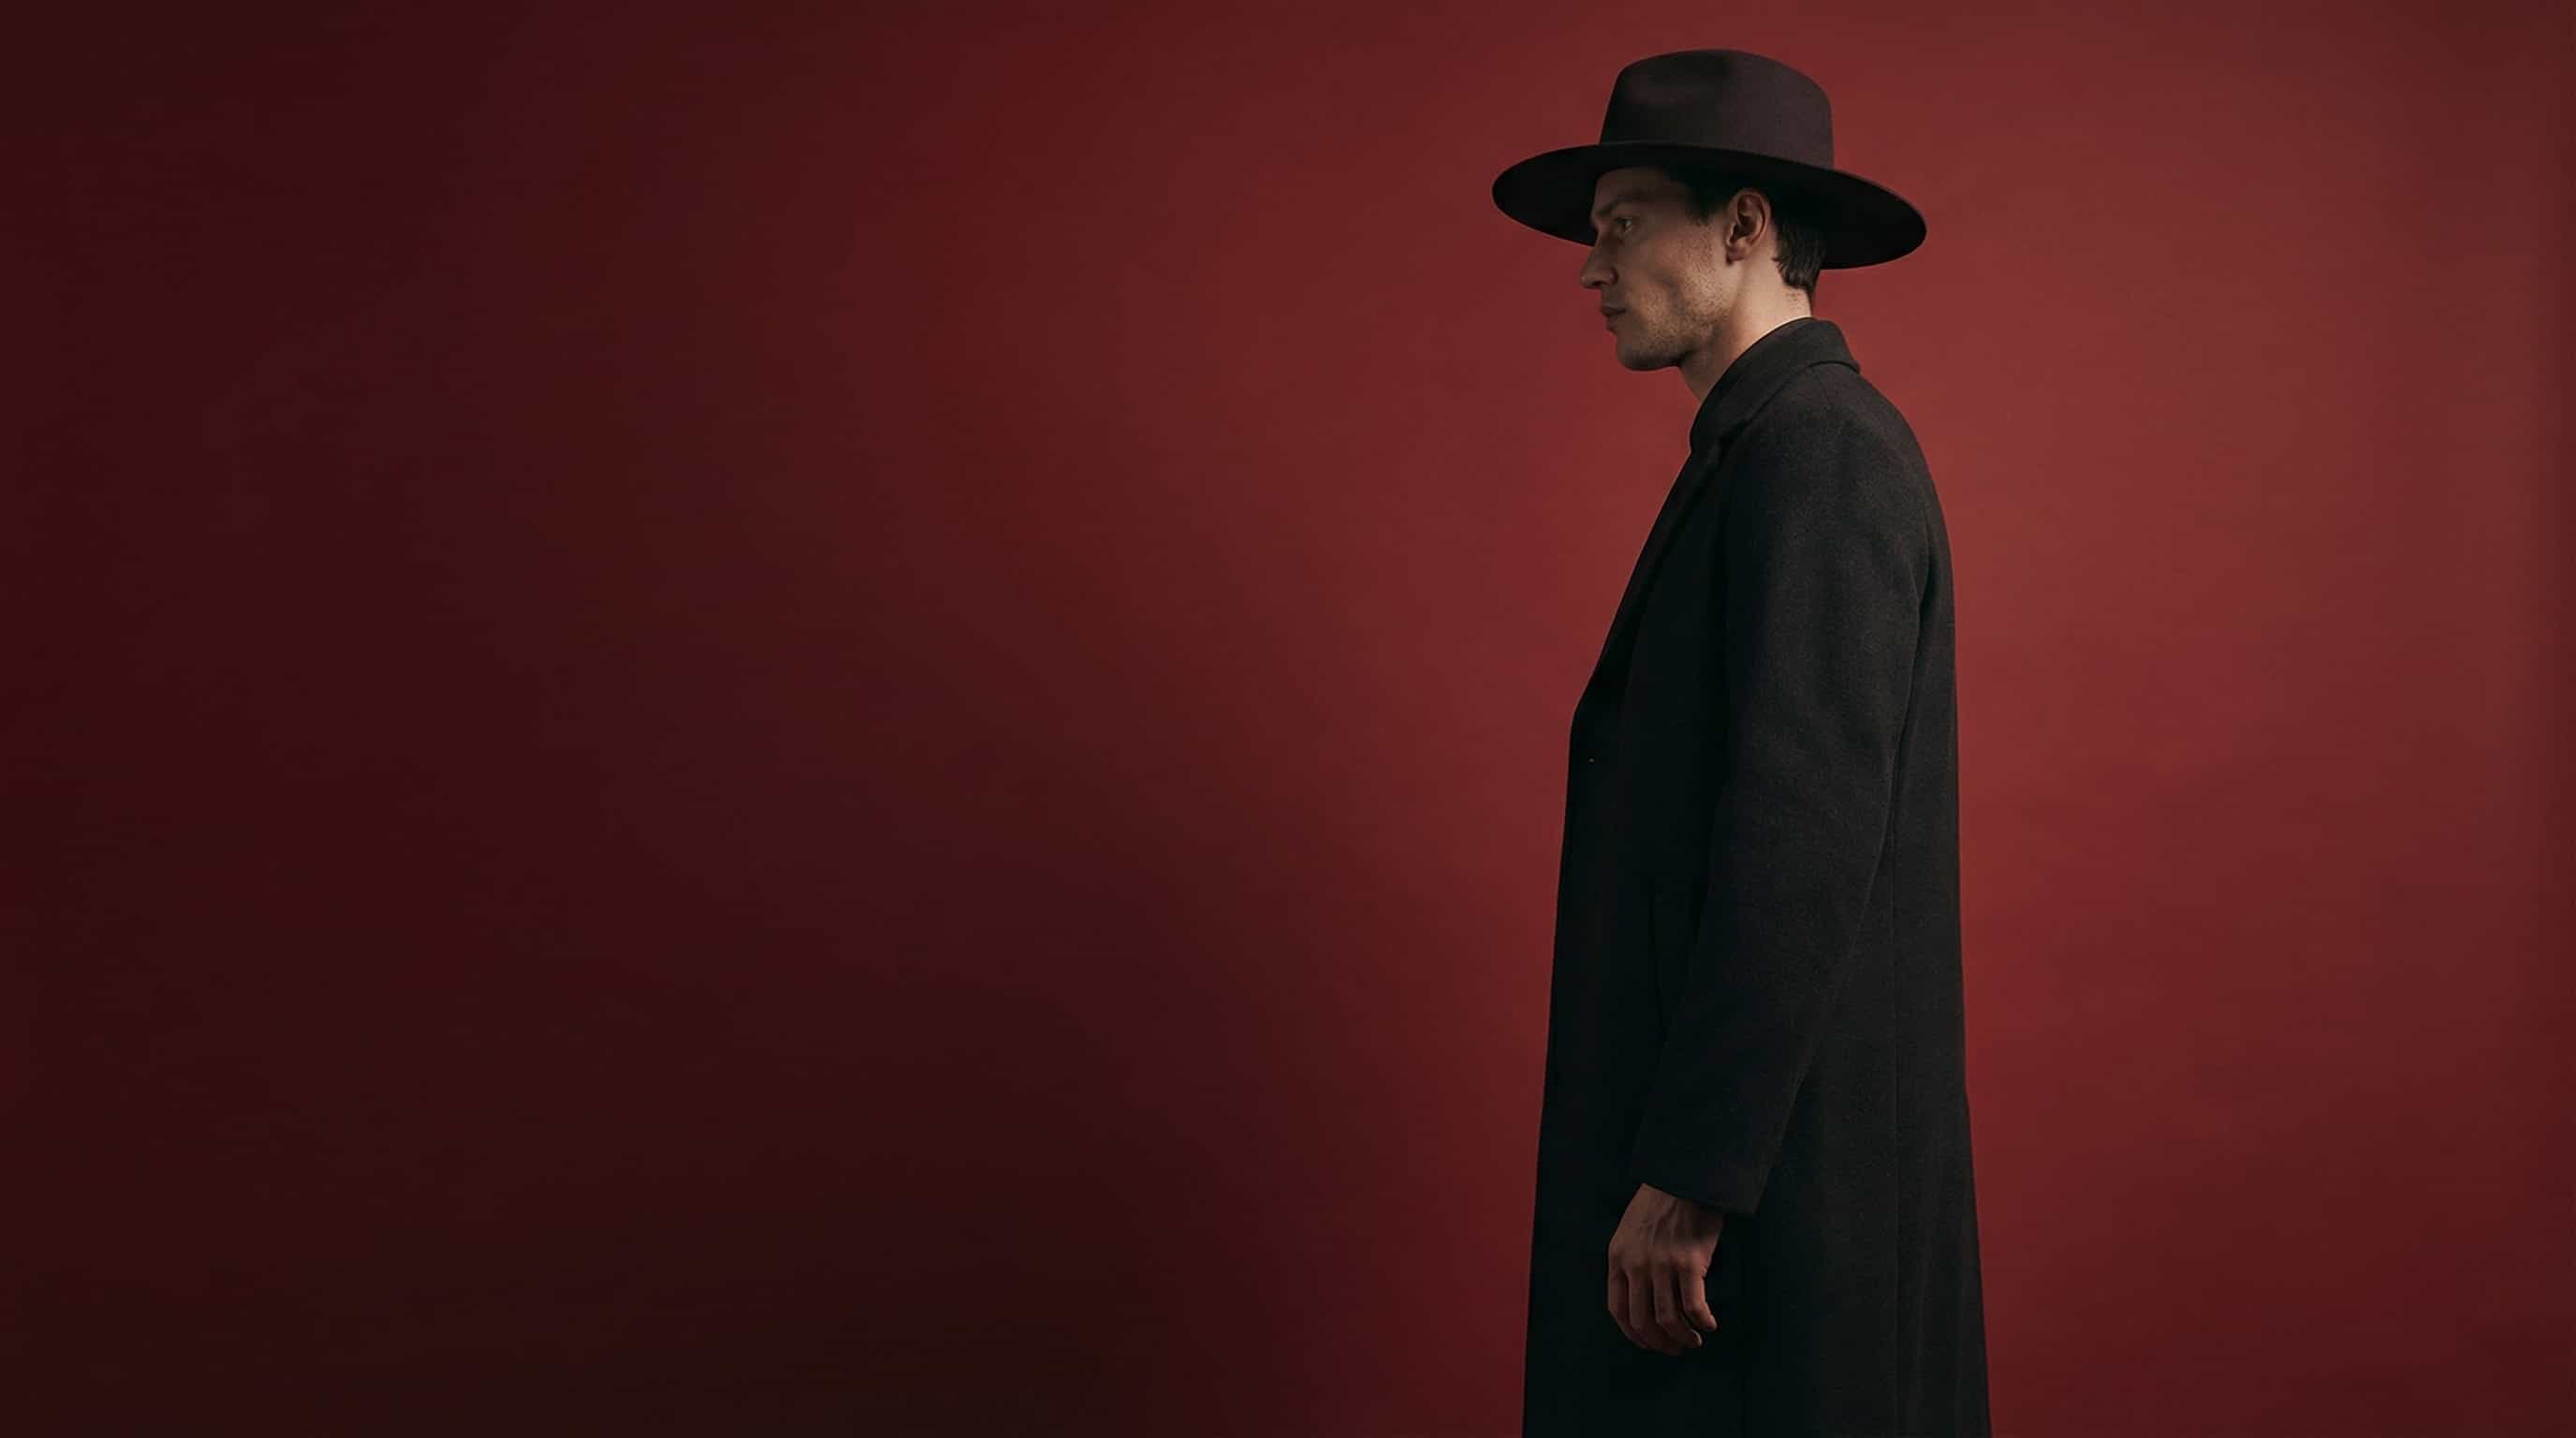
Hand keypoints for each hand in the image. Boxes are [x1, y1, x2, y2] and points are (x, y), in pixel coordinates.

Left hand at [1606, 1182, 1722, 1354]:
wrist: (1684, 1176)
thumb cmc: (1661, 1200)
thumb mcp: (1630, 1228)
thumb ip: (1631, 1258)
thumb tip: (1642, 1290)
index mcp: (1617, 1257)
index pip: (1618, 1309)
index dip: (1633, 1333)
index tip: (1647, 1342)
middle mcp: (1636, 1265)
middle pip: (1642, 1321)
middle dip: (1658, 1342)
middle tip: (1673, 1349)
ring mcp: (1661, 1265)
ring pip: (1668, 1319)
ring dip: (1682, 1338)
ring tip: (1693, 1341)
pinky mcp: (1689, 1264)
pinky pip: (1694, 1306)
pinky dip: (1702, 1322)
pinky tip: (1709, 1324)